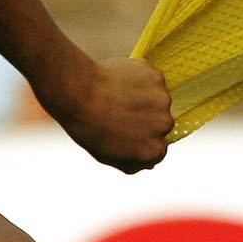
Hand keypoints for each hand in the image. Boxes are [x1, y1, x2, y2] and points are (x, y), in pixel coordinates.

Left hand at [45, 56, 173, 172]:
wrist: (78, 94)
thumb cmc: (88, 128)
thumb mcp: (107, 156)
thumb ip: (132, 162)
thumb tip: (149, 163)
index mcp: (153, 151)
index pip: (158, 147)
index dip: (140, 137)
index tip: (124, 129)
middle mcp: (164, 126)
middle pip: (160, 121)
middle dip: (144, 116)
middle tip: (118, 109)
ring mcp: (163, 100)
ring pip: (156, 98)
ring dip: (142, 96)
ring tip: (116, 95)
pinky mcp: (157, 78)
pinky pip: (150, 79)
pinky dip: (138, 78)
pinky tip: (118, 81)